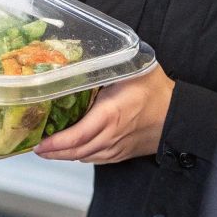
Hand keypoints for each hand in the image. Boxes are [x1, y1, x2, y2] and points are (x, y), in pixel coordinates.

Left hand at [34, 64, 175, 163]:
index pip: (77, 136)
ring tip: (50, 150)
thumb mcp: (132, 69)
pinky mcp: (123, 153)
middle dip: (54, 152)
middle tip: (37, 148)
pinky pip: (97, 159)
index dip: (56, 143)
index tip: (40, 142)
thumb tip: (83, 57)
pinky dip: (81, 156)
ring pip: (85, 157)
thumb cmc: (158, 91)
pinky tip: (74, 151)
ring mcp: (117, 147)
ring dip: (65, 156)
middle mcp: (112, 135)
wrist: (180, 116)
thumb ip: (108, 65)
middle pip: (77, 151)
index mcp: (111, 114)